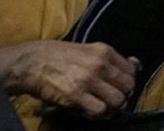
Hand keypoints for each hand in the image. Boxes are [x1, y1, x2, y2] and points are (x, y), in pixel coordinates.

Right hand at [1, 40, 136, 115]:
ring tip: (102, 107)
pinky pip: (99, 110)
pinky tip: (89, 110)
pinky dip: (97, 114)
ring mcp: (89, 80)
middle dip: (122, 96)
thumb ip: (104, 61)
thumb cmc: (57, 56)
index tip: (120, 88)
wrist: (32, 63)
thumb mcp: (86, 50)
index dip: (128, 83)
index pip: (131, 71)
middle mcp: (100, 64)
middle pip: (128, 87)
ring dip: (111, 107)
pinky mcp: (77, 95)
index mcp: (104, 51)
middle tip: (112, 101)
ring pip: (117, 100)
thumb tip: (119, 75)